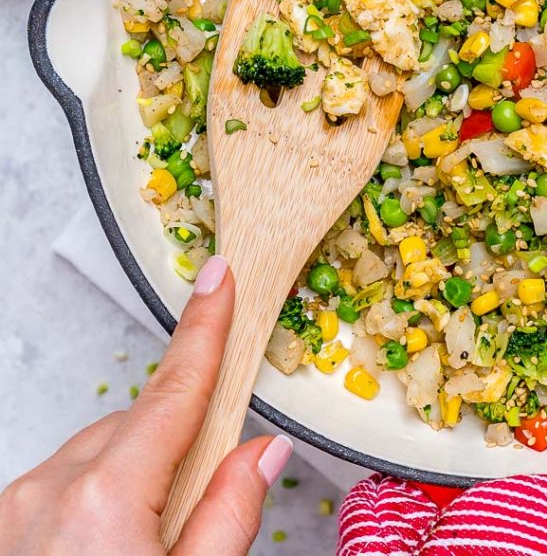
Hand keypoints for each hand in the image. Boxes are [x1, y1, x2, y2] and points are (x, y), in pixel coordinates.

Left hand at [0, 256, 291, 554]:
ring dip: (132, 477)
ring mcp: (12, 510)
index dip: (205, 328)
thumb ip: (230, 515)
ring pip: (97, 457)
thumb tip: (261, 453)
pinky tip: (103, 551)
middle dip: (176, 443)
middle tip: (198, 505)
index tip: (217, 278)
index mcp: (107, 496)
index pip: (175, 390)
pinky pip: (60, 487)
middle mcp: (49, 489)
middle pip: (137, 426)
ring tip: (144, 546)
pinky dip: (93, 500)